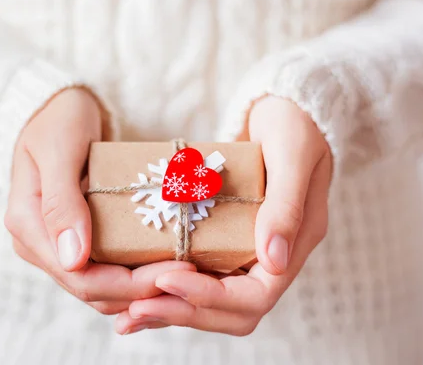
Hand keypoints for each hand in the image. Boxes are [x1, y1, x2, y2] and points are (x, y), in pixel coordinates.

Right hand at [4, 87, 194, 315]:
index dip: (129, 285)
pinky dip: (137, 273)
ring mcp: (57, 244)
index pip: (79, 278)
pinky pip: (108, 269)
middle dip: (143, 290)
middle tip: (192, 276)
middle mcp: (40, 244)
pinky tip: (168, 263)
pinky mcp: (77, 239)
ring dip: (143, 287)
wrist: (59, 108)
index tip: (175, 272)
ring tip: (187, 274)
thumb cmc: (59, 119)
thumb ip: (60, 201)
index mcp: (28, 226)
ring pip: (102, 287)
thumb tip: (72, 259)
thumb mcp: (59, 149)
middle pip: (93, 289)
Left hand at [115, 96, 331, 334]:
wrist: (287, 107)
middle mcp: (275, 257)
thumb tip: (273, 261)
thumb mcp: (292, 154)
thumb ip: (286, 206)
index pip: (256, 295)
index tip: (166, 280)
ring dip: (174, 311)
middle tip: (135, 311)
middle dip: (184, 312)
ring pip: (216, 302)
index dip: (212, 297)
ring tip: (127, 317)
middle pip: (234, 311)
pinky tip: (140, 293)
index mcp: (295, 242)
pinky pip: (204, 278)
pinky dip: (173, 290)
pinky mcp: (231, 241)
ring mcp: (252, 251)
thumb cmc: (294, 123)